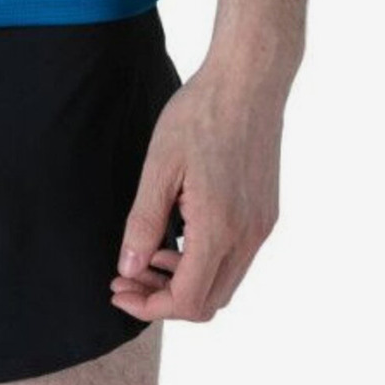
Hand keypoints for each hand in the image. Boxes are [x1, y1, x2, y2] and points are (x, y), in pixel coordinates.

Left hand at [109, 52, 285, 322]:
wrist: (248, 80)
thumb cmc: (199, 114)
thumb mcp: (159, 165)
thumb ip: (143, 222)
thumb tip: (129, 269)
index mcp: (220, 228)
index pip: (187, 301)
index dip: (149, 305)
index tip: (118, 288)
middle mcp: (249, 236)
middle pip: (208, 302)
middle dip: (164, 298)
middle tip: (128, 274)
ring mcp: (262, 226)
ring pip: (225, 282)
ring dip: (185, 280)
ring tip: (149, 252)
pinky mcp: (266, 213)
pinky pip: (237, 257)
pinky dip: (206, 260)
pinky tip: (178, 231)